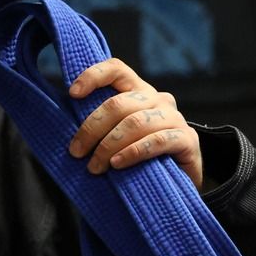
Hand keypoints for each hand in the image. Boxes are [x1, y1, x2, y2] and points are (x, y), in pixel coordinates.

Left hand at [65, 59, 202, 187]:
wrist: (176, 186)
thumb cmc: (139, 161)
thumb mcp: (118, 138)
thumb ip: (101, 127)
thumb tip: (67, 128)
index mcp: (139, 92)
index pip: (116, 69)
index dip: (93, 76)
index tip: (72, 94)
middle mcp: (158, 100)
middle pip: (119, 104)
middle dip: (92, 128)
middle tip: (77, 152)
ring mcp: (174, 118)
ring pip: (136, 122)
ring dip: (109, 145)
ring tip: (95, 167)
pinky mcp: (187, 140)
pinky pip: (158, 141)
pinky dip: (134, 152)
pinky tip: (118, 164)